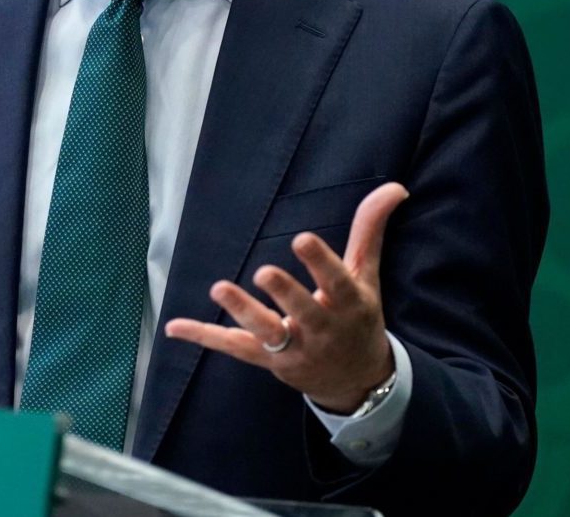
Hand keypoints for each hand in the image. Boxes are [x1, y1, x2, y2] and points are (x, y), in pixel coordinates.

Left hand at [164, 182, 408, 412]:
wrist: (359, 381)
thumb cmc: (358, 317)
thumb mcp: (367, 276)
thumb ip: (369, 230)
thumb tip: (394, 187)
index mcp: (349, 305)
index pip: (336, 283)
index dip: (320, 263)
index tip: (302, 239)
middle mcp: (322, 330)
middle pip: (302, 312)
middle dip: (285, 294)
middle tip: (264, 272)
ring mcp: (294, 348)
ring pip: (266, 333)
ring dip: (242, 312)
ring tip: (220, 287)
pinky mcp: (268, 361)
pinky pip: (234, 348)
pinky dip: (204, 337)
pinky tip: (175, 327)